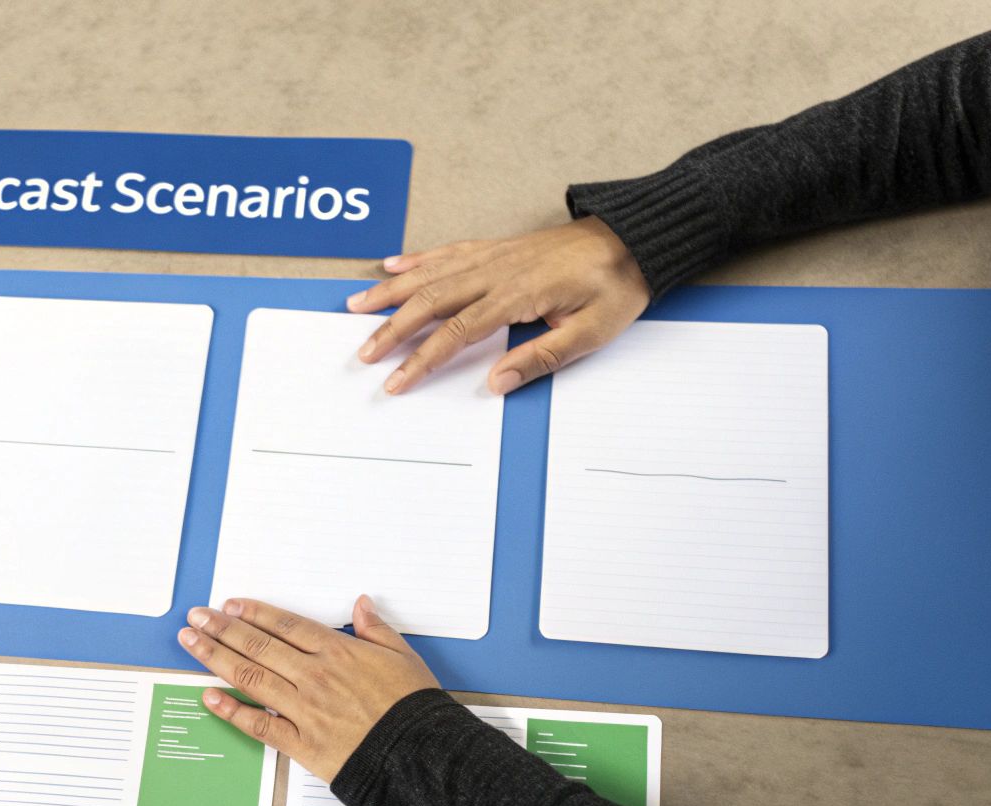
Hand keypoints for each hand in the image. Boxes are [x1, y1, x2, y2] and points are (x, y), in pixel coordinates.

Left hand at [176, 595, 438, 781]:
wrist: (420, 756)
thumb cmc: (414, 708)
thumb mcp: (403, 657)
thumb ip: (376, 630)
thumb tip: (361, 605)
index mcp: (338, 652)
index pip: (285, 626)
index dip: (254, 613)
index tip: (229, 605)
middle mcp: (314, 677)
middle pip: (259, 646)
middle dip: (223, 628)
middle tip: (197, 616)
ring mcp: (304, 710)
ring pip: (251, 677)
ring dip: (216, 657)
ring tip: (191, 642)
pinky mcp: (301, 743)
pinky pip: (259, 724)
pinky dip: (231, 711)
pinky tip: (209, 698)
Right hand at [346, 215, 649, 395]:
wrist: (633, 239)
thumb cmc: (615, 286)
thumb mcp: (592, 332)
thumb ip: (541, 356)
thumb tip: (496, 381)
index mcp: (517, 295)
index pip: (457, 332)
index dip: (421, 360)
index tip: (396, 381)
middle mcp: (496, 271)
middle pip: (430, 301)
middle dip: (391, 328)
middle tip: (363, 352)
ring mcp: (494, 255)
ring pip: (430, 274)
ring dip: (391, 292)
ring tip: (357, 306)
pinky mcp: (498, 247)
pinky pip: (448, 251)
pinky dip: (417, 259)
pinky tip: (393, 266)